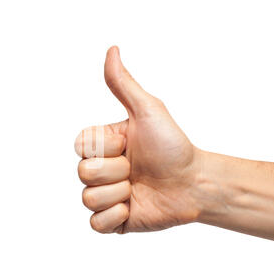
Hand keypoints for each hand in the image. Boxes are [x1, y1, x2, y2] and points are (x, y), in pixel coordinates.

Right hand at [75, 46, 201, 233]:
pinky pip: (95, 223)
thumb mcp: (147, 111)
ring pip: (88, 198)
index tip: (128, 145)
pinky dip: (115, 217)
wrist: (194, 183)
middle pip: (83, 173)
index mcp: (101, 145)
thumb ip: (123, 84)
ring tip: (138, 189)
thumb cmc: (172, 145)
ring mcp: (105, 195)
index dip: (104, 149)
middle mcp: (100, 169)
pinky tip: (133, 207)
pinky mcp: (112, 220)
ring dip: (119, 194)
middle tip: (137, 169)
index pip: (79, 147)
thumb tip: (112, 50)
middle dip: (116, 171)